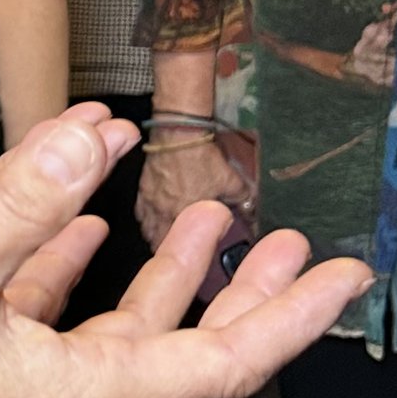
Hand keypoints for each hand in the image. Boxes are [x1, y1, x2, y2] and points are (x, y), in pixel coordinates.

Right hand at [0, 123, 366, 397]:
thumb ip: (22, 205)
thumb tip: (94, 142)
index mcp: (80, 394)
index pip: (222, 364)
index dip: (290, 319)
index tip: (344, 277)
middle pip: (194, 354)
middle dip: (253, 299)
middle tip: (300, 250)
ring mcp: (30, 385)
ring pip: (134, 334)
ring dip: (179, 278)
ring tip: (210, 216)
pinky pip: (67, 318)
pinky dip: (93, 270)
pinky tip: (91, 225)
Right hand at [134, 126, 253, 249]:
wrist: (178, 133)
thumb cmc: (203, 158)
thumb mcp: (233, 182)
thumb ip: (244, 202)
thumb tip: (254, 214)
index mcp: (184, 218)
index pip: (180, 250)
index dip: (188, 261)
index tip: (196, 264)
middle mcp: (161, 215)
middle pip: (160, 244)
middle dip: (170, 251)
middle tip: (182, 254)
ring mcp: (148, 203)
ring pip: (149, 231)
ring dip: (159, 237)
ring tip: (170, 239)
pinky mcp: (142, 191)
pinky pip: (143, 214)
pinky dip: (150, 220)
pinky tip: (159, 218)